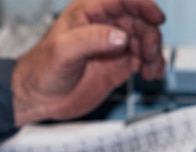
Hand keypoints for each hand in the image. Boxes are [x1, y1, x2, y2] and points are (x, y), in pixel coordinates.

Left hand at [12, 0, 165, 125]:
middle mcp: (104, 26)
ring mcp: (112, 46)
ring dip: (154, 53)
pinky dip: (152, 65)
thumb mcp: (62, 50)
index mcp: (88, 12)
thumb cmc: (41, 70)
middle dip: (150, 36)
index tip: (157, 18)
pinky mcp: (118, 65)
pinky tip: (151, 74)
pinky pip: (142, 60)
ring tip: (151, 69)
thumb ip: (92, 39)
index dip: (142, 5)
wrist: (38, 98)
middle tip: (148, 55)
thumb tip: (120, 36)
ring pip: (145, 41)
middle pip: (139, 21)